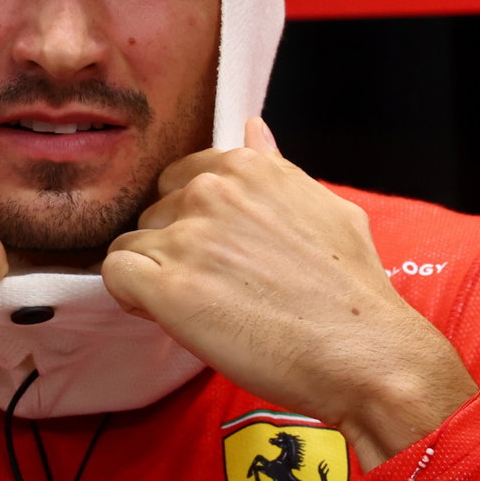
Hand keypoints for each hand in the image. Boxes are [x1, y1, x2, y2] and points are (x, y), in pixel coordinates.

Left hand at [101, 118, 475, 469]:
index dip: (188, 218)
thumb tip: (252, 128)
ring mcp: (187, 238)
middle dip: (171, 247)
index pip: (180, 178)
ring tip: (194, 307)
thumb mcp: (326, 206)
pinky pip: (116, 276)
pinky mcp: (169, 288)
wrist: (363, 351)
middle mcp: (211, 193)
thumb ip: (277, 168)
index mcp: (247, 168)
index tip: (210, 250)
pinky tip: (162, 314)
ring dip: (152, 275)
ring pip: (131, 245)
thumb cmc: (351, 289)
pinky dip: (130, 296)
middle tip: (210, 286)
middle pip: (153, 213)